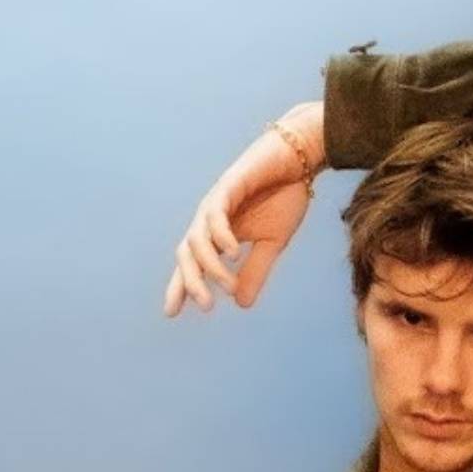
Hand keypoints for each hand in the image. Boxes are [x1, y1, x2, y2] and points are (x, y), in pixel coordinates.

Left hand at [163, 104, 323, 316]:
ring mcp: (216, 202)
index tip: (171, 312)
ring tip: (228, 285)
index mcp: (218, 234)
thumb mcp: (273, 243)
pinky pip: (215, 214)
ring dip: (210, 265)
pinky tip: (233, 253)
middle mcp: (210, 220)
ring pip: (197, 238)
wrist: (301, 159)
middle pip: (186, 254)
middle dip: (191, 281)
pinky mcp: (227, 186)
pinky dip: (221, 236)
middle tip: (205, 306)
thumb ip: (256, 271)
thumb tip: (241, 303)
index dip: (180, 286)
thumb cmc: (285, 195)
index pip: (192, 263)